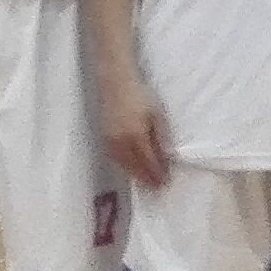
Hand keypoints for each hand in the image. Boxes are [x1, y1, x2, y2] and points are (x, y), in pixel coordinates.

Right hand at [99, 75, 169, 191]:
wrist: (116, 82)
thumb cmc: (141, 95)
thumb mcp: (157, 115)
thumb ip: (160, 138)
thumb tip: (166, 157)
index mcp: (136, 136)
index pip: (148, 162)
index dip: (156, 174)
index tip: (165, 183)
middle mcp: (121, 142)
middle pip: (134, 167)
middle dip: (146, 179)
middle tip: (156, 189)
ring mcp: (110, 140)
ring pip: (123, 164)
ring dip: (134, 175)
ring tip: (144, 182)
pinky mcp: (104, 136)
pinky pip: (114, 157)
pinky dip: (123, 166)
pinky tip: (130, 167)